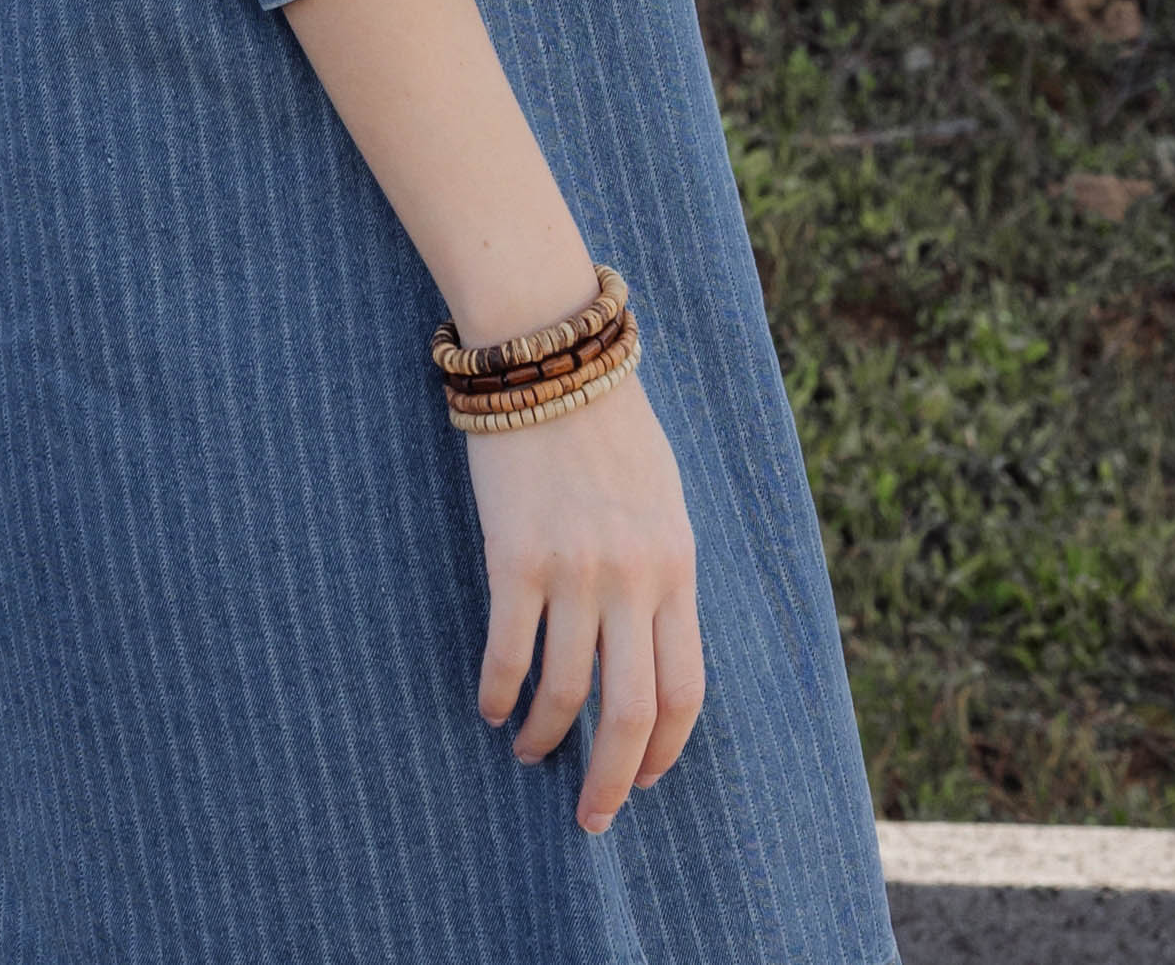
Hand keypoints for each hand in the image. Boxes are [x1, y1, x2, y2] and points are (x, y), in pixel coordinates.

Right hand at [467, 367, 704, 832]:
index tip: (643, 780)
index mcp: (677, 565)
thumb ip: (664, 571)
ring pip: (565, 692)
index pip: (684, 688)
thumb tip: (655, 646)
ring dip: (546, 738)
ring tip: (530, 752)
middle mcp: (633, 577)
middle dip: (612, 780)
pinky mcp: (514, 556)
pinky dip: (497, 692)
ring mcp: (573, 569)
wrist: (552, 354)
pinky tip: (491, 707)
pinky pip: (507, 650)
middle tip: (593, 819)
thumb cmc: (610, 425)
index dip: (663, 749)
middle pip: (630, 711)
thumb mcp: (664, 500)